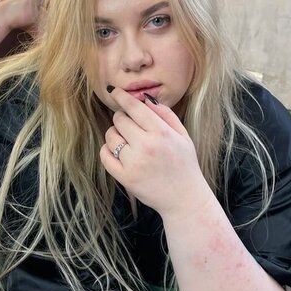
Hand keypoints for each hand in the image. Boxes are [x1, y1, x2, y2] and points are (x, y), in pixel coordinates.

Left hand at [99, 88, 211, 217]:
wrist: (185, 198)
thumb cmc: (185, 164)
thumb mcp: (182, 135)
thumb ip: (165, 114)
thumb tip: (145, 99)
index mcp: (161, 133)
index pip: (134, 107)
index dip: (122, 97)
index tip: (115, 92)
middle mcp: (146, 146)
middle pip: (119, 120)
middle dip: (122, 119)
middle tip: (131, 126)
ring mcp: (133, 162)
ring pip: (110, 136)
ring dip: (115, 135)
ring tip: (127, 142)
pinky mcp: (125, 177)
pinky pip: (105, 156)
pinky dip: (107, 151)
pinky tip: (118, 152)